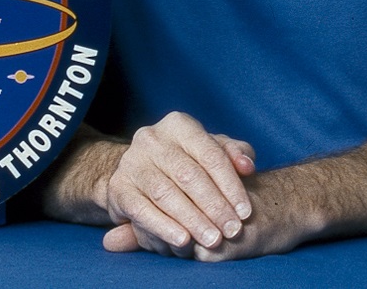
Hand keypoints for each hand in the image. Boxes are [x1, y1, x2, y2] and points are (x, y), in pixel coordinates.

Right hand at [98, 112, 255, 256]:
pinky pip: (141, 210)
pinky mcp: (119, 188)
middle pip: (188, 175)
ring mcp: (131, 162)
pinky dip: (163, 227)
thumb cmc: (188, 163)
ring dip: (192, 220)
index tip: (246, 212)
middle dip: (214, 206)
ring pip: (165, 193)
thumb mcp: (212, 152)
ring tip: (213, 240)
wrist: (141, 174)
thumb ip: (235, 154)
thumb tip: (247, 165)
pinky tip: (183, 241)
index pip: (210, 154)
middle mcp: (151, 138)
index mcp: (178, 125)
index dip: (231, 185)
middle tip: (232, 231)